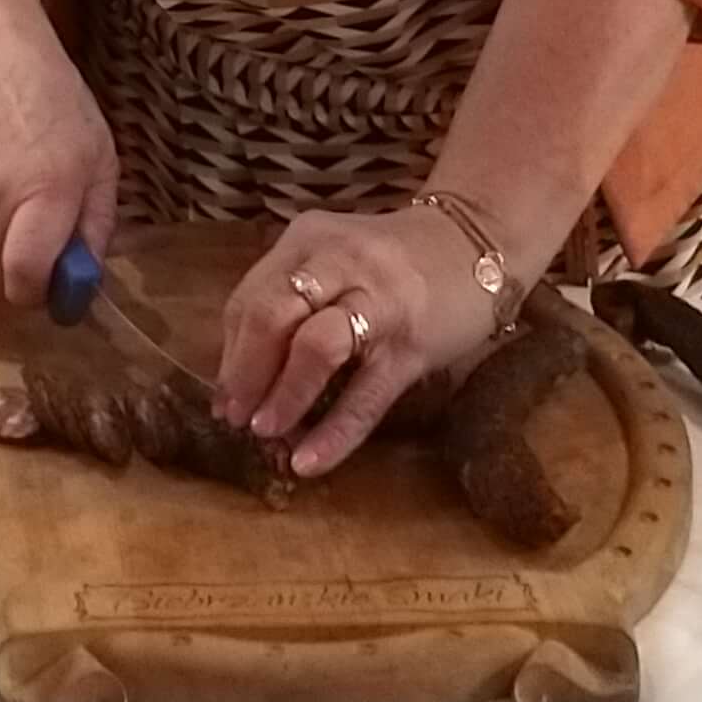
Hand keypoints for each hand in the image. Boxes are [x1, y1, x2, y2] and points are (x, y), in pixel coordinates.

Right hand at [0, 24, 115, 307]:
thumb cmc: (54, 100)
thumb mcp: (99, 155)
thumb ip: (96, 222)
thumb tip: (85, 278)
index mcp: (48, 193)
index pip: (26, 276)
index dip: (37, 295)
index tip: (52, 288)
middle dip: (11, 285)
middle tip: (30, 262)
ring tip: (9, 211)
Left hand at [215, 207, 505, 476]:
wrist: (478, 240)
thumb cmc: (395, 261)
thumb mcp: (335, 260)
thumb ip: (289, 304)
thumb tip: (238, 381)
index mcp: (309, 241)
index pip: (251, 298)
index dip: (230, 354)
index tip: (223, 398)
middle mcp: (340, 262)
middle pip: (272, 316)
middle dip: (244, 374)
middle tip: (235, 418)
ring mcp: (379, 301)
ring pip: (316, 346)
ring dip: (283, 394)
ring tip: (266, 432)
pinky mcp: (413, 344)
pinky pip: (366, 394)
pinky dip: (334, 432)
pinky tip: (309, 461)